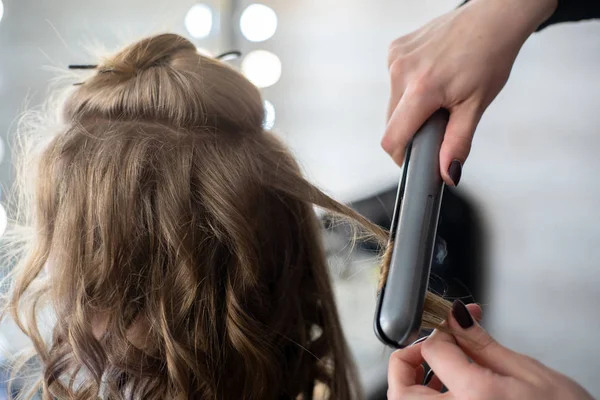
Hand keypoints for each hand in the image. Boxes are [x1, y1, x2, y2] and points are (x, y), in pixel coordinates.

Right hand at [382, 0, 557, 185]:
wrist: (494, 17)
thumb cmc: (490, 57)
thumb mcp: (476, 105)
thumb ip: (457, 143)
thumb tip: (449, 174)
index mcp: (422, 89)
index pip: (392, 138)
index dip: (401, 156)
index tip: (414, 159)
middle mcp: (402, 71)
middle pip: (391, 122)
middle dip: (410, 131)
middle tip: (437, 123)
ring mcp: (395, 58)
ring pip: (392, 103)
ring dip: (409, 109)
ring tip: (438, 96)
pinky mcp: (395, 49)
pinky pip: (394, 83)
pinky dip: (408, 89)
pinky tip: (430, 77)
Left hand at [388, 301, 593, 399]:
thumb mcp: (528, 372)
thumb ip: (483, 344)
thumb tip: (456, 317)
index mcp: (474, 396)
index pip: (432, 350)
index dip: (441, 331)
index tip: (453, 325)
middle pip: (401, 391)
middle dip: (407, 363)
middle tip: (429, 348)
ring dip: (413, 385)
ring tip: (440, 370)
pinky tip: (452, 393)